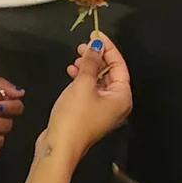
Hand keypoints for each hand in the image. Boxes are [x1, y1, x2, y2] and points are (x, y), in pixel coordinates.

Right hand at [42, 34, 132, 160]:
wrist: (58, 147)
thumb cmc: (75, 116)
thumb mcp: (83, 84)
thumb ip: (91, 62)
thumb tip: (97, 44)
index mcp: (122, 97)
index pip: (119, 65)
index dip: (108, 48)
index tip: (96, 35)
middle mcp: (117, 104)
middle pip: (111, 73)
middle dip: (97, 57)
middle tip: (83, 45)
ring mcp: (103, 110)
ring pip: (99, 81)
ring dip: (88, 67)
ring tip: (76, 57)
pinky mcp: (89, 114)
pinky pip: (90, 90)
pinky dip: (82, 79)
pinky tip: (72, 72)